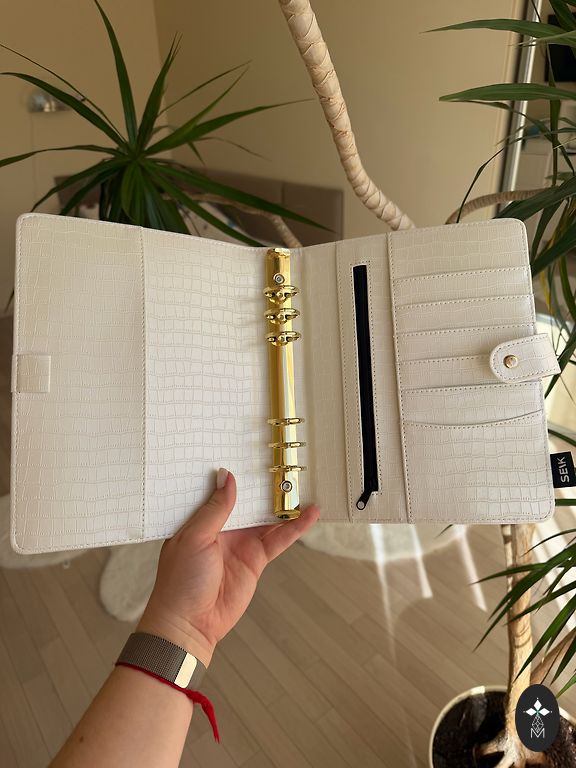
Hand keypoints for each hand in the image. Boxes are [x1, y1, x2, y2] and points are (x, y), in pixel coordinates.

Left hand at [137, 468, 319, 665]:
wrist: (190, 624)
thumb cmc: (180, 581)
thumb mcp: (195, 537)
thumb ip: (215, 508)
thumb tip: (227, 476)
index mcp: (200, 517)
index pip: (220, 488)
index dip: (235, 472)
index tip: (249, 452)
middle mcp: (222, 527)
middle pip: (248, 500)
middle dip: (264, 484)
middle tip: (284, 462)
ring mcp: (241, 542)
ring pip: (267, 517)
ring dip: (284, 503)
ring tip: (303, 483)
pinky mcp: (256, 559)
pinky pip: (279, 539)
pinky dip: (295, 527)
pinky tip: (309, 514)